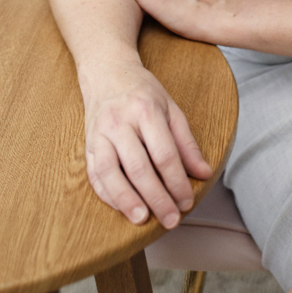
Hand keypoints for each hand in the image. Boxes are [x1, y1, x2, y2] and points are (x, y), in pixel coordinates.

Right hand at [83, 61, 212, 227]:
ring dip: (126, 200)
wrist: (107, 73)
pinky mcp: (88, 143)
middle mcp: (120, 121)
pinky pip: (94, 174)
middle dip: (157, 197)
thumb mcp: (171, 108)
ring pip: (110, 172)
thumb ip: (187, 143)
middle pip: (138, 166)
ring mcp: (99, 133)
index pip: (164, 153)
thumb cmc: (143, 93)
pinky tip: (122, 207)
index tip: (187, 202)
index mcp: (146, 110)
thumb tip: (204, 173)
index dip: (177, 182)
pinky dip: (107, 194)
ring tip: (143, 219)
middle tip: (171, 219)